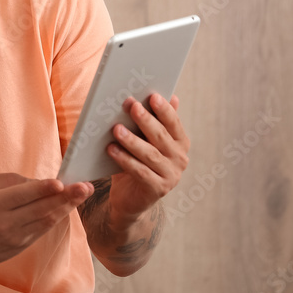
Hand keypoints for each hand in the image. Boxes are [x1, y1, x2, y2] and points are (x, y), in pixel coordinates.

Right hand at [0, 173, 93, 269]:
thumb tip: (36, 181)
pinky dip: (57, 216)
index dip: (42, 189)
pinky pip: (43, 229)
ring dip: (67, 206)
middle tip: (86, 186)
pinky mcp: (22, 246)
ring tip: (83, 193)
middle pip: (41, 209)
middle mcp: (6, 223)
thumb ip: (7, 181)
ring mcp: (16, 238)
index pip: (21, 196)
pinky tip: (68, 205)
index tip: (60, 182)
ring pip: (47, 221)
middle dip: (66, 197)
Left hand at [106, 94, 189, 223]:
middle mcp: (180, 159)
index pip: (173, 123)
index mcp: (180, 143)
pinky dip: (125, 160)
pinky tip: (111, 149)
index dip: (164, 109)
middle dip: (145, 120)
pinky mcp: (157, 189)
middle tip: (131, 105)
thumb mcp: (145, 140)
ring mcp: (171, 176)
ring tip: (116, 129)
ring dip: (132, 140)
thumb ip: (154, 121)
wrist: (130, 197)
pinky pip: (139, 171)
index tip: (152, 96)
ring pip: (150, 154)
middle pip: (161, 136)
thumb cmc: (137, 160)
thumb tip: (167, 95)